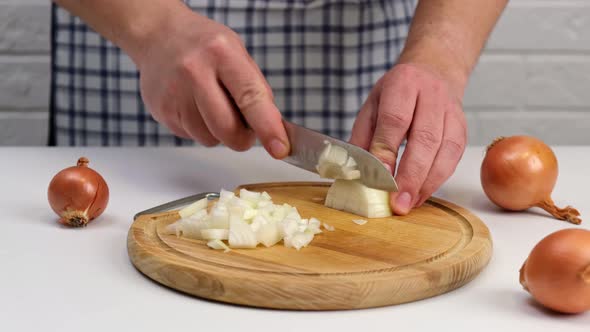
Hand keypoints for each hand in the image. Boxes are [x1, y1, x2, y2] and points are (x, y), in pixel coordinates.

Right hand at [135, 9, 288, 157]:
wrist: (157, 34)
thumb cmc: (204, 45)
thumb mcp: (236, 52)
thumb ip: (256, 88)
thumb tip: (273, 127)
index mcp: (221, 53)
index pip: (250, 97)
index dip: (268, 127)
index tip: (280, 147)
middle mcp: (194, 71)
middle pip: (227, 129)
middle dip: (242, 138)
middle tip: (244, 127)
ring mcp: (174, 92)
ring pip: (208, 139)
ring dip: (218, 133)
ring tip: (212, 105)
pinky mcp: (160, 110)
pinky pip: (191, 137)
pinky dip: (199, 129)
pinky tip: (194, 106)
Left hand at [350, 63, 466, 214]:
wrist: (434, 71)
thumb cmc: (397, 92)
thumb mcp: (372, 105)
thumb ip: (364, 137)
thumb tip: (357, 172)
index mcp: (403, 84)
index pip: (396, 119)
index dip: (388, 150)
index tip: (380, 178)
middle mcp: (431, 95)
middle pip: (425, 138)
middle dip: (410, 175)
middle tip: (398, 202)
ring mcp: (451, 111)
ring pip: (444, 151)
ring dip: (427, 183)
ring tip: (409, 204)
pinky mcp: (463, 128)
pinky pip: (454, 158)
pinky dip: (438, 180)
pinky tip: (421, 194)